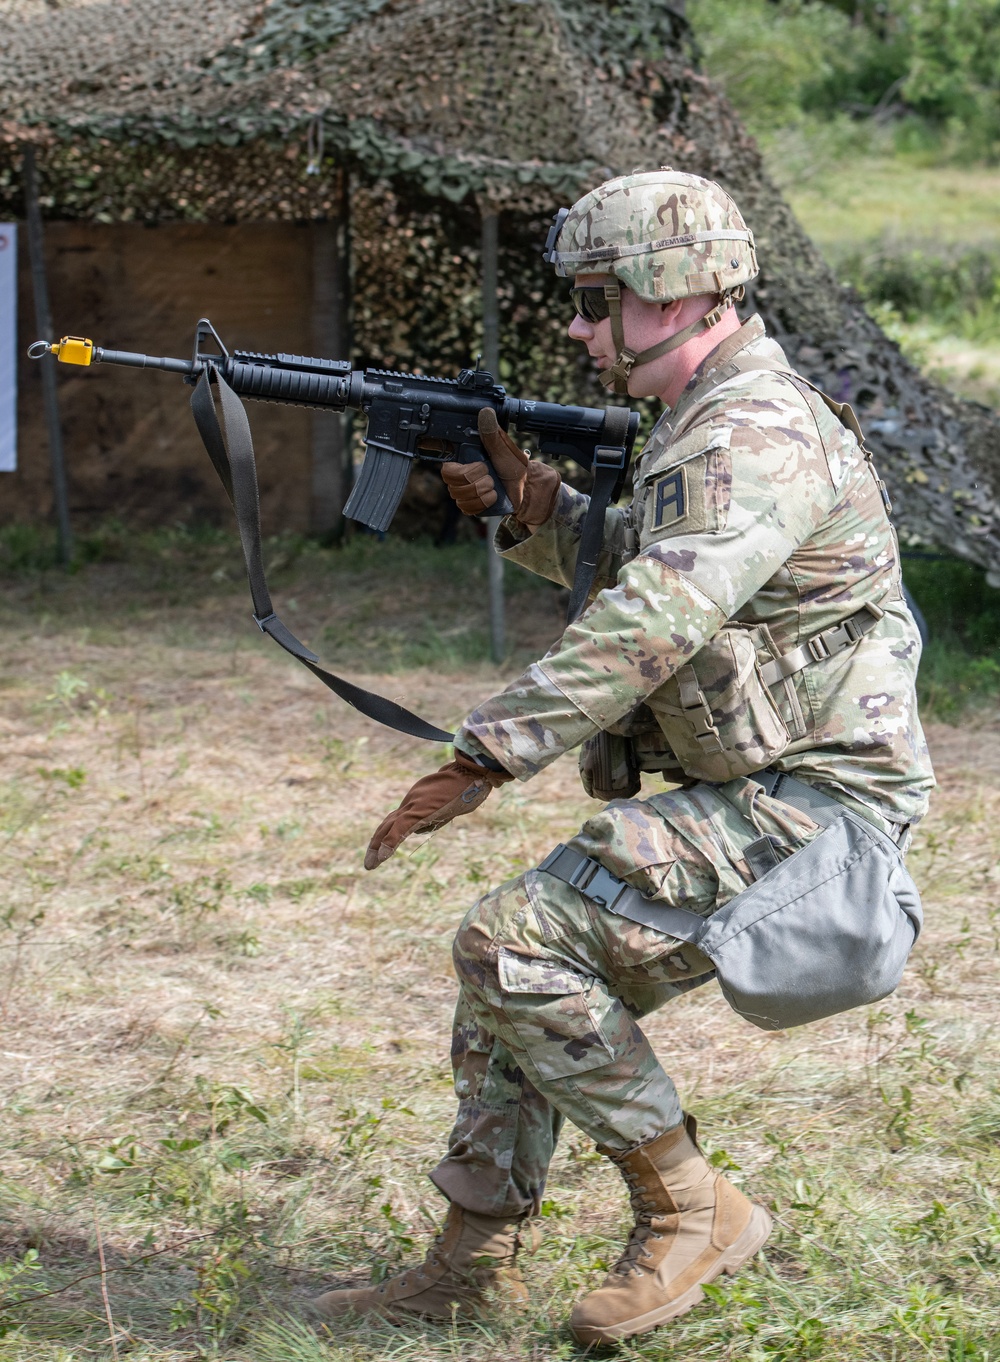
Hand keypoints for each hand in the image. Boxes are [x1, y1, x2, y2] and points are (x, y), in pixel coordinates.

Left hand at [364, 751, 512, 869]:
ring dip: (378, 846)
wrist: (469, 776)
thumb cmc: (464, 789)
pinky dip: (390, 842)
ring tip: (371, 864)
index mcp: (419, 805)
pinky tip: (383, 855)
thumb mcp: (448, 805)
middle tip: (369, 863)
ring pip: (390, 827)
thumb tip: (421, 828)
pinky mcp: (418, 809)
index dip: (388, 835)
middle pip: (389, 824)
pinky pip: (400, 828)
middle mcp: (412, 804)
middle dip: (377, 843)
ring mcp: (413, 805)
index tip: (381, 850)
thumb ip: (434, 815)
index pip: (398, 820)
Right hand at [441, 408, 560, 528]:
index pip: (447, 468)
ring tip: (494, 485)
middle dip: (477, 480)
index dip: (459, 470)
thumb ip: (491, 433)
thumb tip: (485, 412)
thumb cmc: (514, 466)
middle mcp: (460, 477)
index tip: (480, 466)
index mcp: (464, 460)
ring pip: (462, 496)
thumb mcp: (503, 448)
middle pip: (455, 483)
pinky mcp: (470, 506)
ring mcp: (463, 492)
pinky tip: (493, 497)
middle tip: (491, 475)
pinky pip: (468, 508)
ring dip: (483, 491)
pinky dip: (484, 503)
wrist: (525, 488)